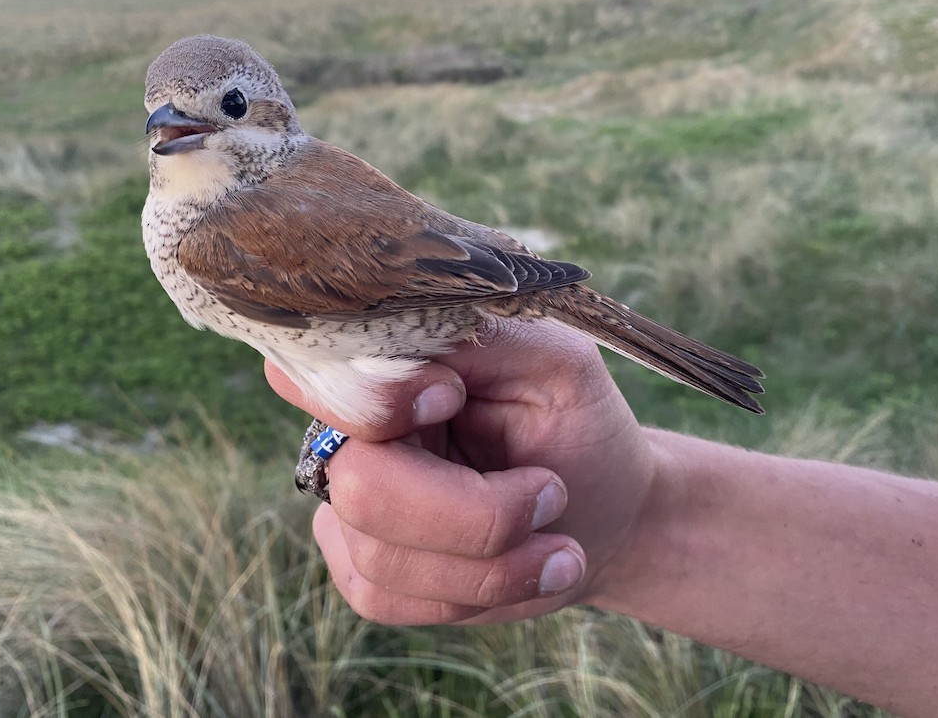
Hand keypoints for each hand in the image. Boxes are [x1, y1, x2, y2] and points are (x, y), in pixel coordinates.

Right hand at [264, 318, 656, 624]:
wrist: (606, 511)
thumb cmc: (578, 424)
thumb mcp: (556, 362)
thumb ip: (483, 340)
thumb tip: (415, 364)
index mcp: (389, 366)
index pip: (331, 378)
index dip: (379, 402)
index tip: (452, 397)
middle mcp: (352, 433)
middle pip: (360, 485)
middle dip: (472, 513)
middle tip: (553, 494)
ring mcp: (348, 505)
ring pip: (379, 555)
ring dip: (490, 565)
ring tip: (563, 549)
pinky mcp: (362, 568)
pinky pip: (384, 597)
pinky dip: (474, 594)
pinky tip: (529, 573)